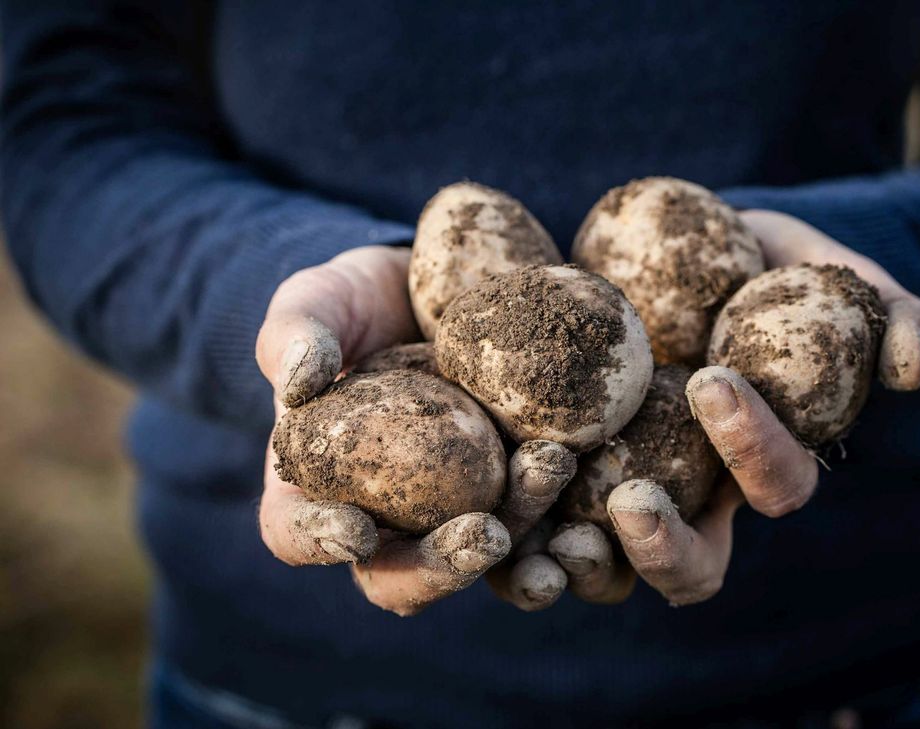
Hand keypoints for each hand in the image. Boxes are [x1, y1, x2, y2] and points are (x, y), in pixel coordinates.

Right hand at [254, 246, 575, 614]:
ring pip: (480, 553)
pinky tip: (594, 471)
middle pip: (401, 575)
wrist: (431, 288)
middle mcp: (386, 517)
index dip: (318, 542)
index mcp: (316, 486)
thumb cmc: (356, 300)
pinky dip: (568, 506)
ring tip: (548, 471)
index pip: (297, 532)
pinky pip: (540, 515)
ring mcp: (455, 509)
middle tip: (483, 536)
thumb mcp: (315, 301)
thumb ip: (294, 333)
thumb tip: (299, 381)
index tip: (355, 529)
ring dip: (519, 532)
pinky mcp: (514, 487)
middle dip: (442, 567)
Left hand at [547, 210, 919, 605]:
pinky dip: (509, 528)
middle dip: (664, 548)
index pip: (773, 486)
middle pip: (690, 567)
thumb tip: (917, 365)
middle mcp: (696, 495)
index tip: (714, 381)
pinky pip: (533, 522)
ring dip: (579, 565)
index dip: (755, 452)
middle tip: (631, 499)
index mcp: (763, 462)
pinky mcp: (558, 471)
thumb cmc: (770, 268)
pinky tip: (482, 504)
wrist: (678, 253)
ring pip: (606, 568)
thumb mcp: (837, 277)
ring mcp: (624, 488)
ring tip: (543, 535)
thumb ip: (893, 314)